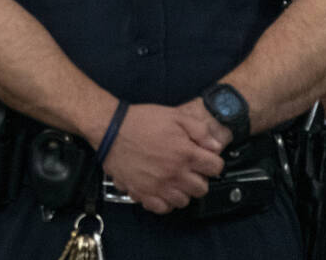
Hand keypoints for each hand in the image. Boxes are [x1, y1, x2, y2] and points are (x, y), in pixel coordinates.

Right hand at [101, 102, 225, 214]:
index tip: (204, 159)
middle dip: (199, 178)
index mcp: (185, 154)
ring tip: (173, 179)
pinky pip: (161, 208)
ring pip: (183, 201)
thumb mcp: (174, 116)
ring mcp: (158, 186)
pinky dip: (164, 201)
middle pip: (201, 188)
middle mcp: (174, 174)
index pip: (216, 168)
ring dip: (182, 191)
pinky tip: (160, 189)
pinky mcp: (142, 192)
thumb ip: (200, 130)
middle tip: (188, 169)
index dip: (211, 161)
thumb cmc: (139, 121)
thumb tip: (215, 146)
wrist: (110, 129)